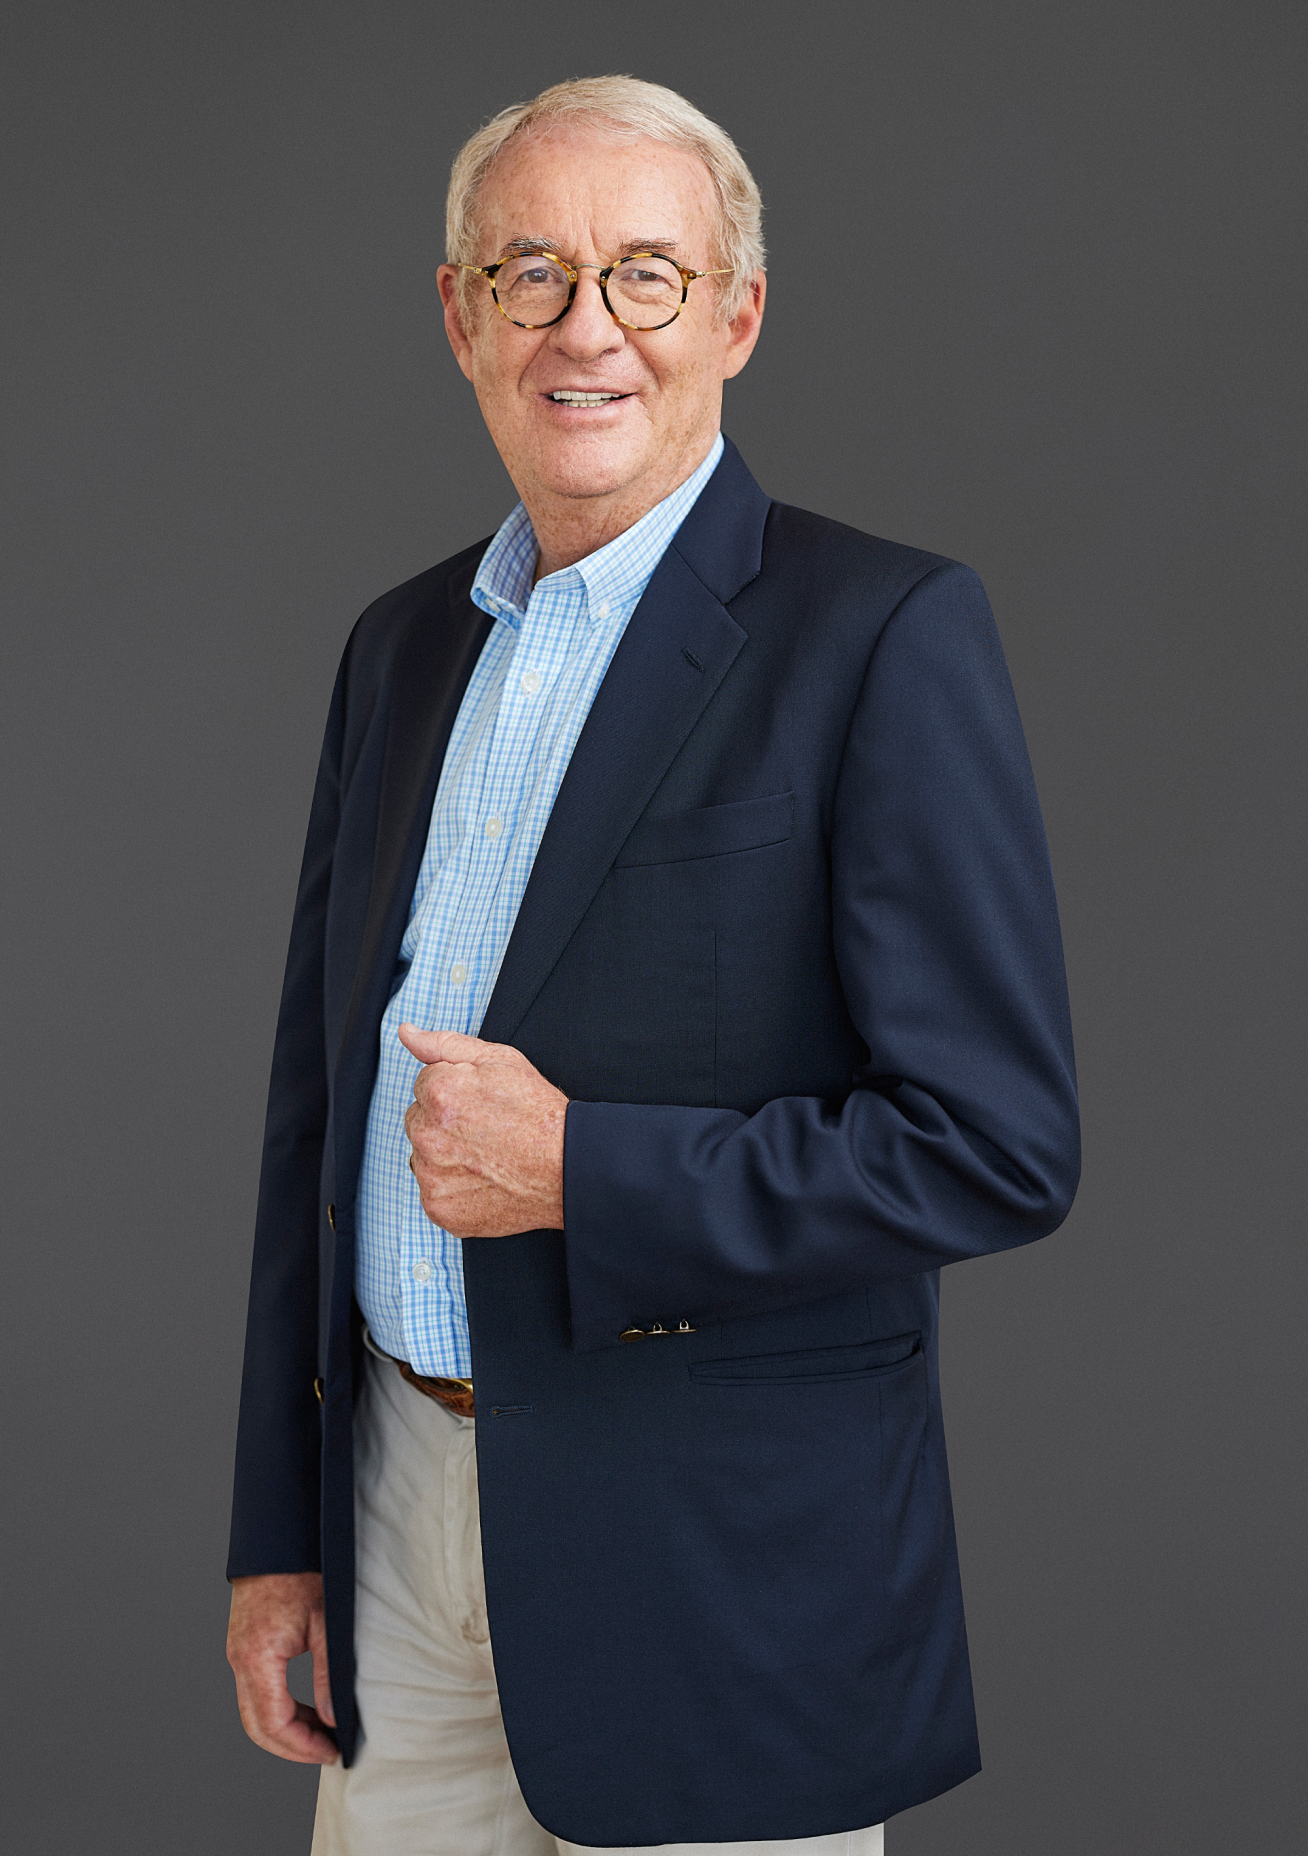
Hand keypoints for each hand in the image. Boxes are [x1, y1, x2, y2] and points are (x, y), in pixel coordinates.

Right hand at [226, 1571, 337, 1763]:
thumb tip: (333, 1718)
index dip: (302, 1746)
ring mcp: (238, 1655)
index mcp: (258, 1656)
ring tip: (321, 1733)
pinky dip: (278, 1710)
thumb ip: (328, 1675)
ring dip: (285, 1730)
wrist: (278, 1540)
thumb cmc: (303, 1572)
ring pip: (253, 1713)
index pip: (273, 1723)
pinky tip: (306, 1710)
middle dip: (291, 1747)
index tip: (331, 1750)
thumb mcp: (326, 1623)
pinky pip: (254, 1694)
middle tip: (326, 1751)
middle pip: (257, 1727)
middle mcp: (240, 1660)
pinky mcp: (243, 1649)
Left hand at [398, 1026, 566, 1236]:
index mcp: (439, 1092)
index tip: (483, 1105)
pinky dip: (452, 1186)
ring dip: (445, 1155)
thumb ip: (444, 1044)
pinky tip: (483, 1180)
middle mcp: (428, 1135)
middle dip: (444, 1122)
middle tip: (486, 1130)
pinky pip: (432, 1190)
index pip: (424, 1085)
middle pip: (418, 1121)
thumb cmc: (538, 1113)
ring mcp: (431, 1175)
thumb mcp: (500, 1060)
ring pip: (423, 1156)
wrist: (568, 1170)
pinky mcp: (438, 1208)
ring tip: (486, 1156)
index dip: (456, 1091)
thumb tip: (406, 1032)